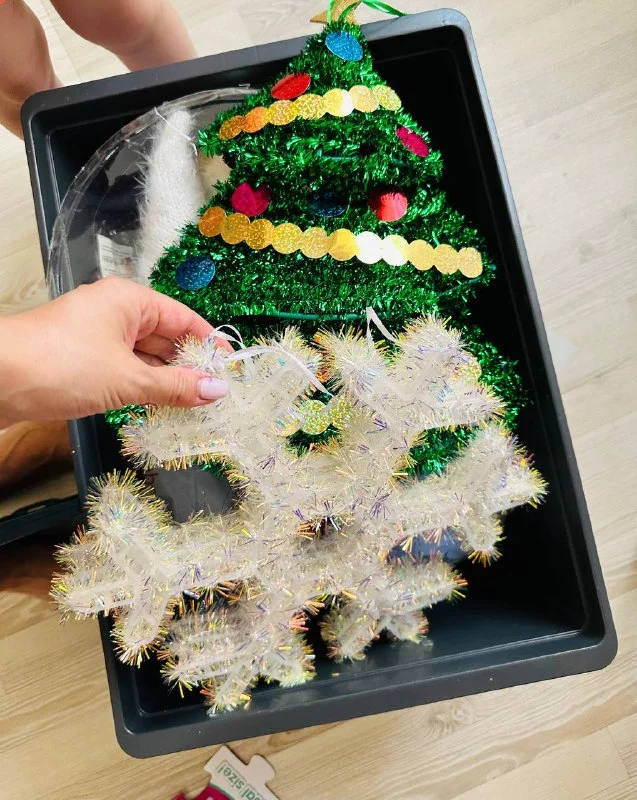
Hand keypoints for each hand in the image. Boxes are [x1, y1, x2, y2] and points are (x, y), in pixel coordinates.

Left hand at [0, 277, 228, 424]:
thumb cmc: (63, 366)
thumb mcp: (128, 379)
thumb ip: (176, 387)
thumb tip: (217, 390)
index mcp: (130, 300)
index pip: (184, 318)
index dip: (210, 343)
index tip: (231, 370)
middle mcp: (115, 312)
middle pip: (165, 338)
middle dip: (190, 365)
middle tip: (217, 395)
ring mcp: (97, 336)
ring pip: (145, 357)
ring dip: (167, 381)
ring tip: (196, 407)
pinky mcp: (82, 360)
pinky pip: (124, 370)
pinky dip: (143, 387)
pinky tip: (162, 407)